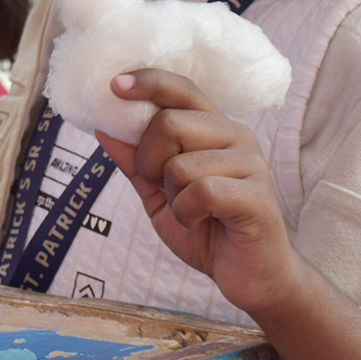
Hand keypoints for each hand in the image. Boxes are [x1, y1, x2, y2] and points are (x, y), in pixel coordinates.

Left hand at [96, 69, 299, 316]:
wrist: (251, 277)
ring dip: (172, 197)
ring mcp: (251, 164)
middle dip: (149, 161)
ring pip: (180, 164)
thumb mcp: (159, 195)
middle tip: (164, 188)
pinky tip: (202, 223)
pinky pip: (201, 191)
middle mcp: (236, 136)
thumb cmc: (206, 231)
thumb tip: (103, 126)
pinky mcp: (257, 196)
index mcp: (214, 128)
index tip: (114, 85)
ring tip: (192, 212)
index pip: (180, 89)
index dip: (147, 82)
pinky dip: (188, 213)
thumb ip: (135, 162)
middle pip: (169, 122)